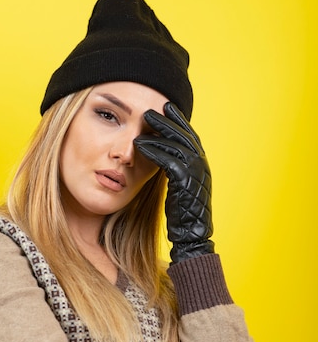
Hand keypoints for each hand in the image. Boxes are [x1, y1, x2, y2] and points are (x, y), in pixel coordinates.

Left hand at [134, 103, 213, 262]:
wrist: (192, 234)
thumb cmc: (184, 213)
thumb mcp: (181, 186)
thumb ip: (176, 168)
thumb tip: (164, 156)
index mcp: (201, 164)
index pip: (190, 136)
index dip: (178, 121)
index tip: (166, 108)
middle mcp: (201, 164)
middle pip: (184, 135)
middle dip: (168, 120)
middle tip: (153, 108)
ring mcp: (196, 172)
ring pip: (176, 144)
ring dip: (159, 131)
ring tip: (144, 120)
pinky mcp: (185, 181)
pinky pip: (168, 160)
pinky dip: (154, 151)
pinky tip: (140, 145)